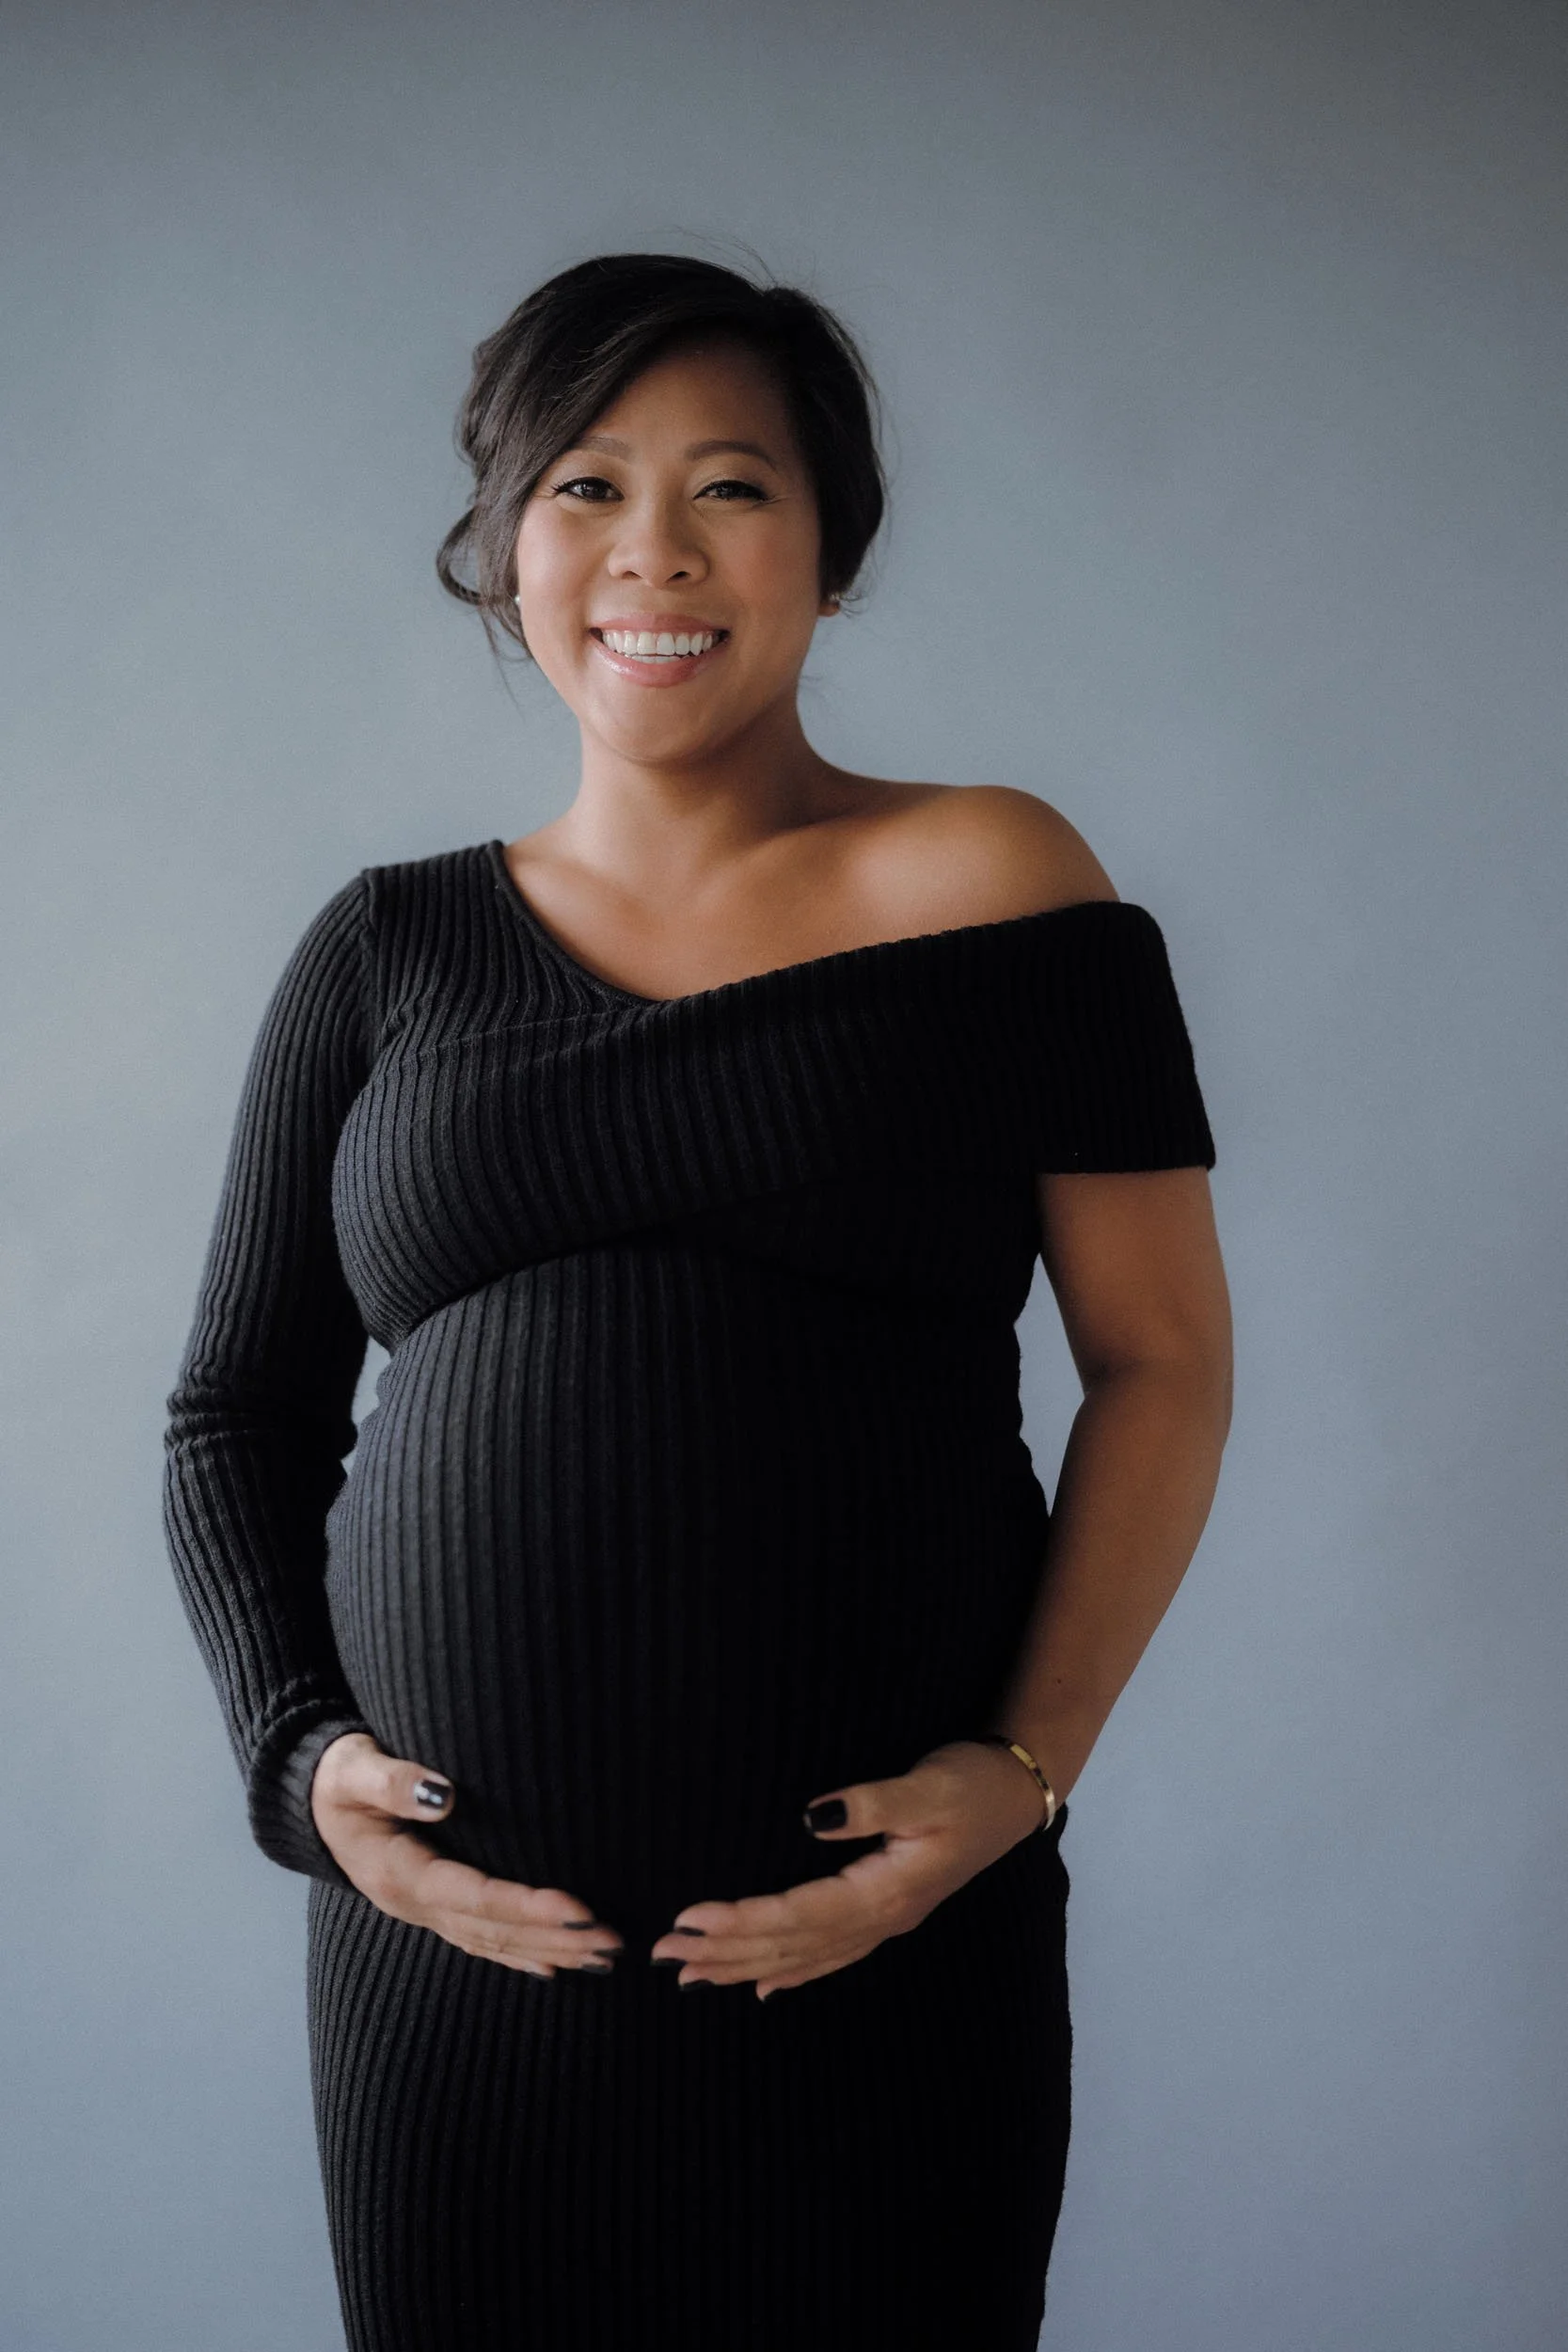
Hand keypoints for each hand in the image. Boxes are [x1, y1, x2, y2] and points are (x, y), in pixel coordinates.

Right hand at [310, 1732, 623, 1978]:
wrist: (312, 1800)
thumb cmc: (339, 1778)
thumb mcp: (354, 1772)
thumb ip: (392, 1782)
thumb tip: (441, 1794)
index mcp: (399, 1875)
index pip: (475, 1897)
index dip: (527, 1907)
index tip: (580, 1908)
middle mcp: (414, 1904)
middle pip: (493, 1930)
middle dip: (555, 1938)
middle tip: (614, 1941)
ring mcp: (423, 1912)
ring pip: (492, 1942)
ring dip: (548, 1951)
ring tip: (602, 1957)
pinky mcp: (432, 1906)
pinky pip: (481, 1939)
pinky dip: (519, 1954)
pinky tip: (554, 1966)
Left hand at [648, 1739, 1050, 2001]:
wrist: (1015, 1794)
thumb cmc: (970, 1783)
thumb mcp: (926, 1787)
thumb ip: (871, 1804)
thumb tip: (812, 1818)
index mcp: (886, 1892)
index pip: (797, 1915)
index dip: (742, 1920)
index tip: (689, 1919)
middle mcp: (882, 1918)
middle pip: (792, 1945)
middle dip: (727, 1950)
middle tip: (666, 1954)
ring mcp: (886, 1921)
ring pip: (804, 1956)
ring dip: (746, 1965)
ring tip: (692, 1975)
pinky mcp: (889, 1911)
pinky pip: (830, 1955)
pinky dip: (792, 1972)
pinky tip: (763, 1987)